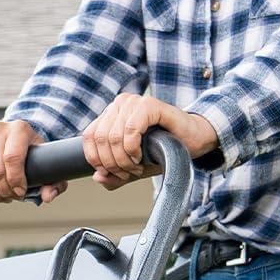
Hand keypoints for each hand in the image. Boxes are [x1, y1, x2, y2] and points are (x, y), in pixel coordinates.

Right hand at [0, 119, 66, 204]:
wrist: (14, 138)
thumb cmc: (31, 154)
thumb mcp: (47, 165)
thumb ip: (54, 183)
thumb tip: (47, 197)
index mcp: (19, 129)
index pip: (12, 158)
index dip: (15, 181)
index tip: (20, 192)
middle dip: (4, 191)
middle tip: (12, 197)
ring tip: (2, 196)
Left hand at [82, 93, 218, 189]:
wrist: (190, 142)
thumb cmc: (160, 151)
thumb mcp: (131, 168)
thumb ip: (112, 175)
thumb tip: (97, 177)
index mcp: (110, 114)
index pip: (89, 137)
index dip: (97, 160)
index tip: (112, 173)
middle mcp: (119, 104)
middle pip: (100, 139)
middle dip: (112, 163)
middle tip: (128, 173)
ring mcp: (134, 102)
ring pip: (113, 136)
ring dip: (124, 160)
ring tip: (136, 167)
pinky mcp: (149, 104)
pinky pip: (131, 130)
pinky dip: (133, 149)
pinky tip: (141, 156)